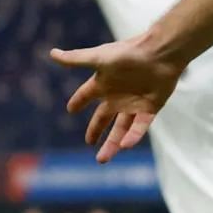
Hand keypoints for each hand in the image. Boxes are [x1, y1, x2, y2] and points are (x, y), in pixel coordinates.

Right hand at [50, 34, 183, 163]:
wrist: (161, 52)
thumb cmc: (129, 54)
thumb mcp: (99, 58)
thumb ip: (76, 59)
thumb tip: (52, 53)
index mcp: (104, 83)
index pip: (87, 95)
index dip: (78, 101)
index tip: (71, 109)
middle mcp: (118, 94)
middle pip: (104, 117)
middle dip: (96, 131)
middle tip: (89, 143)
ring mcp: (135, 102)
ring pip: (122, 128)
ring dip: (113, 144)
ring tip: (102, 160)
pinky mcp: (151, 107)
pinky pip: (140, 126)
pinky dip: (133, 137)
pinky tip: (125, 146)